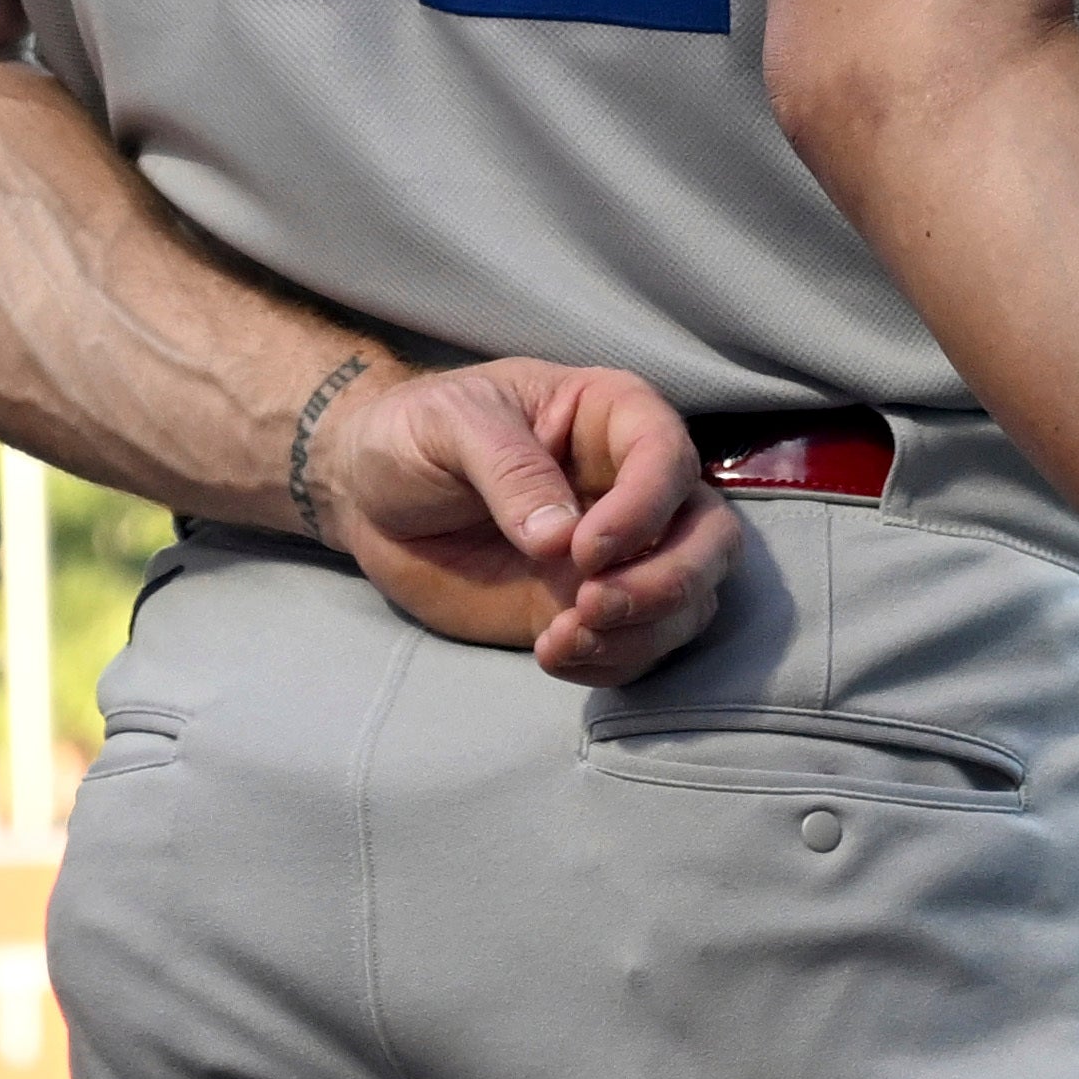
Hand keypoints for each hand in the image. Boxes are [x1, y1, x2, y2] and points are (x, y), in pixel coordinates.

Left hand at [314, 360, 740, 681]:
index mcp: (611, 417)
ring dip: (643, 632)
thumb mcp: (447, 425)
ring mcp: (620, 555)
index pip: (669, 457)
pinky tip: (553, 653)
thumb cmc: (413, 434)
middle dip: (669, 582)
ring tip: (563, 639)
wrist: (369, 497)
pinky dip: (612, 662)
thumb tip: (560, 537)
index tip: (584, 549)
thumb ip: (507, 469)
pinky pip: (638, 646)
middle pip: (710, 537)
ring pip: (690, 600)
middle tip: (592, 605)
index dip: (644, 508)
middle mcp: (633, 486)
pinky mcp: (590, 609)